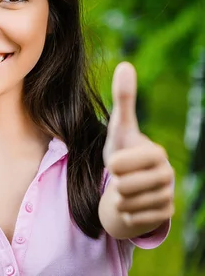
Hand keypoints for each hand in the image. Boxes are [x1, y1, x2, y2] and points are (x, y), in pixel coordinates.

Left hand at [102, 62, 173, 229]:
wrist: (128, 182)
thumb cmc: (122, 150)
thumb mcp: (118, 127)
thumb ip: (123, 98)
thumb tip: (126, 63)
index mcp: (156, 152)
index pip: (121, 165)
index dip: (112, 165)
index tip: (115, 162)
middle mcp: (167, 174)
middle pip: (124, 186)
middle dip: (115, 183)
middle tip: (121, 177)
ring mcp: (168, 195)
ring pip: (127, 203)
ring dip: (118, 198)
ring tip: (125, 189)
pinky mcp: (164, 214)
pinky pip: (133, 218)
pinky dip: (125, 213)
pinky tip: (131, 203)